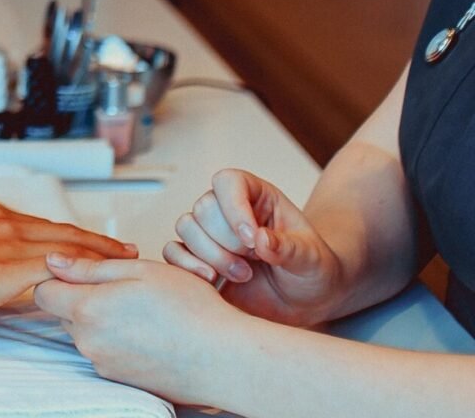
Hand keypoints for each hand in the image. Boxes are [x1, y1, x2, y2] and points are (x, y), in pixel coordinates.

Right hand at [0, 207, 135, 326]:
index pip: (40, 227)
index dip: (70, 235)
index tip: (92, 242)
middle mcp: (1, 223)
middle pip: (62, 233)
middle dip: (96, 242)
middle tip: (126, 250)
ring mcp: (8, 242)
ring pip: (68, 246)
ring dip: (100, 253)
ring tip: (124, 262)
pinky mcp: (10, 265)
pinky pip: (60, 266)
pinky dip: (84, 270)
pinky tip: (101, 279)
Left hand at [35, 256, 254, 405]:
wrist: (225, 358)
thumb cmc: (191, 310)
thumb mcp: (139, 270)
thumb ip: (89, 267)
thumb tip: (53, 261)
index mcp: (87, 309)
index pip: (42, 291)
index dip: (59, 277)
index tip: (84, 270)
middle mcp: (88, 341)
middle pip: (62, 312)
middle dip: (81, 296)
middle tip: (123, 288)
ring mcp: (103, 363)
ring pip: (84, 332)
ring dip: (100, 318)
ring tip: (140, 311)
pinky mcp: (120, 378)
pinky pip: (104, 352)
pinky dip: (117, 340)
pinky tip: (147, 333)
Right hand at [165, 168, 344, 324]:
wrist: (305, 302)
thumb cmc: (312, 271)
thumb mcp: (312, 259)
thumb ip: (289, 248)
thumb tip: (261, 238)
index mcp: (257, 197)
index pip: (228, 182)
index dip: (234, 207)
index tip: (252, 240)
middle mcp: (228, 210)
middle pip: (203, 207)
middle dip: (227, 241)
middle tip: (252, 264)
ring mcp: (210, 234)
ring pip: (186, 228)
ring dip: (212, 256)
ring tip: (243, 275)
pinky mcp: (196, 258)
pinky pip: (172, 252)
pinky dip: (187, 267)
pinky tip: (213, 281)